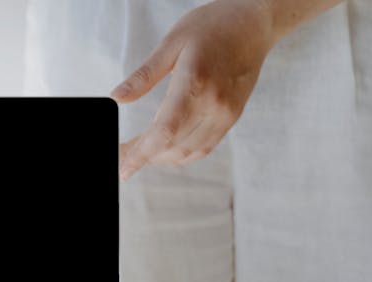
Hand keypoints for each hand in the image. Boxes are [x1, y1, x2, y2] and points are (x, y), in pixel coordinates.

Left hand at [112, 0, 277, 179]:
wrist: (254, 23)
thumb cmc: (213, 26)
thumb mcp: (171, 43)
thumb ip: (144, 75)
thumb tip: (117, 98)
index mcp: (195, 84)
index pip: (163, 132)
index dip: (140, 155)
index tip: (123, 169)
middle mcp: (214, 105)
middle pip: (174, 147)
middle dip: (144, 157)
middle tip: (123, 155)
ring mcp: (226, 114)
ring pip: (189, 152)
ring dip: (162, 158)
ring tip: (140, 153)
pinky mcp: (232, 116)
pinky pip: (205, 147)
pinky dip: (183, 154)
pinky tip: (166, 149)